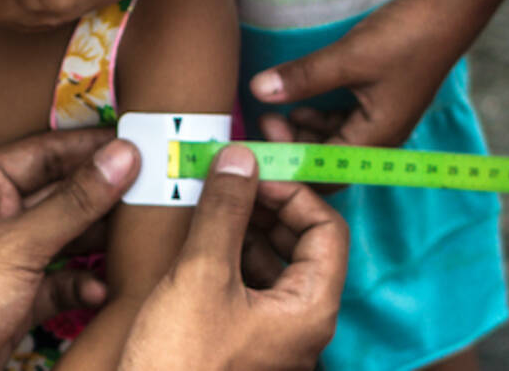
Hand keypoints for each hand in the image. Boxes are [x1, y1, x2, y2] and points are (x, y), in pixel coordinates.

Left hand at [0, 129, 138, 369]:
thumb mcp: (17, 245)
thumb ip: (74, 202)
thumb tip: (122, 157)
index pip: (41, 152)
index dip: (89, 146)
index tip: (137, 140)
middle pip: (56, 194)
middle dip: (101, 196)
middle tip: (153, 187)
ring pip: (61, 239)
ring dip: (96, 242)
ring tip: (139, 237)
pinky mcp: (11, 298)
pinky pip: (55, 282)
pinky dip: (79, 286)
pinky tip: (101, 291)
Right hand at [121, 146, 347, 369]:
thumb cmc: (180, 363)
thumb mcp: (201, 276)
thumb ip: (225, 212)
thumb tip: (240, 158)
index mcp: (311, 309)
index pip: (328, 229)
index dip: (291, 192)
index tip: (249, 173)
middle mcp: (302, 325)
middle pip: (303, 245)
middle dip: (266, 207)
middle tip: (226, 181)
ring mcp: (273, 338)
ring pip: (272, 265)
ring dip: (243, 230)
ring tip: (206, 207)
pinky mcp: (243, 344)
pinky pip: (248, 288)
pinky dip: (227, 258)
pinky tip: (196, 245)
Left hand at [249, 0, 469, 151]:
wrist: (446, 12)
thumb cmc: (405, 37)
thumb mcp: (347, 58)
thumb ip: (302, 78)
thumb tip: (258, 91)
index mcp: (375, 139)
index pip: (323, 173)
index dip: (289, 164)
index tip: (260, 142)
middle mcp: (379, 139)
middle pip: (326, 162)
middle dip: (292, 147)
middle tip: (262, 120)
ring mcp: (379, 122)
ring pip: (331, 143)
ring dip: (302, 132)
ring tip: (273, 110)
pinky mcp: (376, 104)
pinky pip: (340, 124)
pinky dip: (317, 118)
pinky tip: (297, 102)